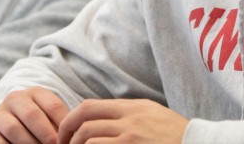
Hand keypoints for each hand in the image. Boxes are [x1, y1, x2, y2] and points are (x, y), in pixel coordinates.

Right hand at [0, 87, 69, 143]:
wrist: (4, 125)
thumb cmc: (36, 124)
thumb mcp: (48, 118)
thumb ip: (60, 124)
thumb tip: (72, 137)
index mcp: (35, 93)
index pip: (53, 106)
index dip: (63, 125)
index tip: (69, 139)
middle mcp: (14, 99)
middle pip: (32, 115)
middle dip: (46, 135)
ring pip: (14, 129)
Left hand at [57, 99, 187, 143]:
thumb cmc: (177, 136)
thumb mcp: (154, 115)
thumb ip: (131, 115)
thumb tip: (105, 120)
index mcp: (133, 106)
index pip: (90, 106)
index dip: (72, 119)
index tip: (67, 132)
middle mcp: (130, 117)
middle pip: (84, 118)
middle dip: (66, 133)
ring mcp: (131, 134)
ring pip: (88, 136)